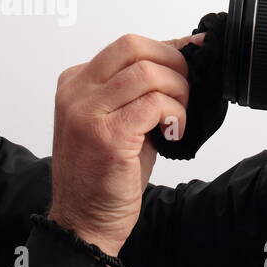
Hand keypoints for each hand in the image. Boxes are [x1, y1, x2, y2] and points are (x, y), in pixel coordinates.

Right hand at [50, 32, 203, 254]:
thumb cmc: (104, 174)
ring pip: (148, 73)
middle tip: (185, 89)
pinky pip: (154, 104)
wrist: (83, 219)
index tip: (191, 55)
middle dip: (173, 62)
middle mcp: (76, 92)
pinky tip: (173, 133)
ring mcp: (88, 113)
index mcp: (75, 83)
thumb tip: (181, 58)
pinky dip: (174, 114)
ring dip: (177, 91)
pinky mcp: (108, 135)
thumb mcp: (115, 120)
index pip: (127, 46)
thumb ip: (139, 89)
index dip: (166, 48)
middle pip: (134, 47)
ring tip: (177, 117)